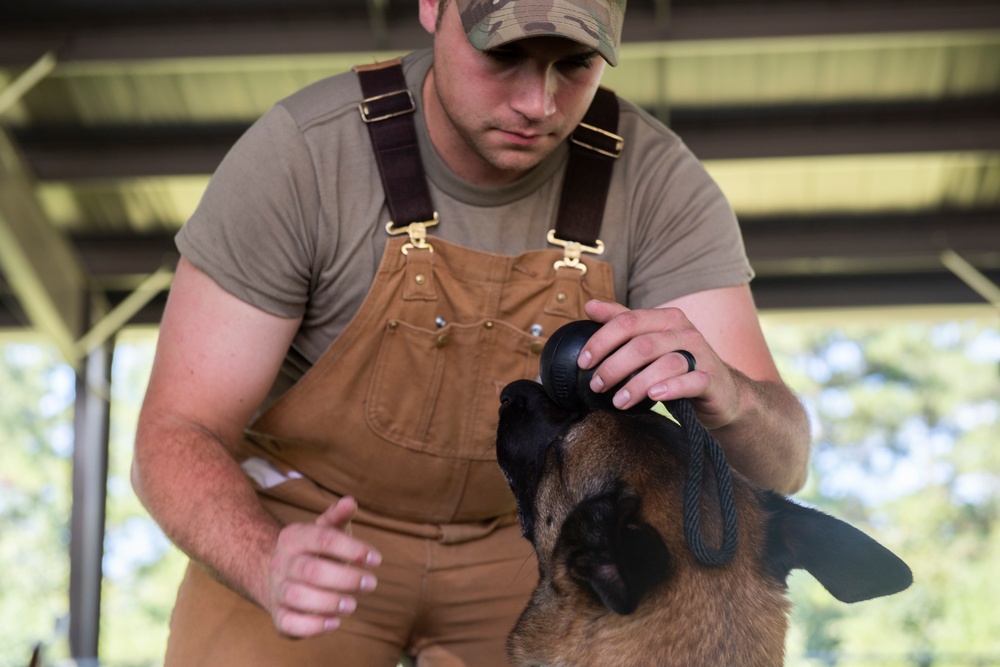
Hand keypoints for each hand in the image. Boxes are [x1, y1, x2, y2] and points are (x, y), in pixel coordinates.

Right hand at [265, 496, 381, 637]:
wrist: (272, 573)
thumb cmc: (310, 551)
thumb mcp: (323, 530)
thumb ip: (337, 517)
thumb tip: (350, 501)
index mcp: (293, 537)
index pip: (323, 539)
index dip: (352, 549)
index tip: (376, 560)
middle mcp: (281, 563)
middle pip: (311, 570)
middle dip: (345, 578)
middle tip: (371, 584)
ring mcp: (277, 590)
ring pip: (297, 597)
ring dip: (329, 602)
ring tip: (352, 604)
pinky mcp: (278, 616)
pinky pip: (289, 624)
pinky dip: (312, 626)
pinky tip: (335, 622)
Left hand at [578, 300, 744, 429]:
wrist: (722, 392)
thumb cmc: (679, 365)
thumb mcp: (650, 340)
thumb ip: (622, 322)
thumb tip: (590, 306)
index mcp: (666, 318)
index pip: (627, 321)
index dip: (601, 341)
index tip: (583, 362)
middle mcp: (684, 331)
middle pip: (642, 344)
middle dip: (613, 366)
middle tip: (596, 386)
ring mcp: (700, 354)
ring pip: (664, 364)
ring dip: (636, 384)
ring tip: (618, 401)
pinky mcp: (711, 380)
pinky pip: (691, 381)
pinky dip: (671, 388)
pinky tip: (654, 397)